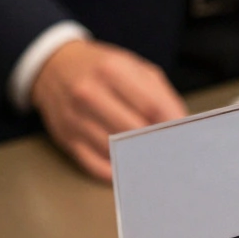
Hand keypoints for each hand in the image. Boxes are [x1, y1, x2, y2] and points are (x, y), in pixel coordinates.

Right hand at [31, 40, 187, 180]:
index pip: (152, 106)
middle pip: (134, 131)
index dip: (171, 125)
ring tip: (152, 159)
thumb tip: (180, 126)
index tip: (184, 136)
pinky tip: (130, 167)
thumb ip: (161, 95)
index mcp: (111, 70)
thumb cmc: (102, 69)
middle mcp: (88, 94)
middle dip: (155, 143)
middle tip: (170, 150)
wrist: (54, 66)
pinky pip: (96, 166)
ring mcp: (75, 119)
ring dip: (137, 159)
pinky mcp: (67, 139)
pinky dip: (117, 171)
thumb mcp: (134, 68)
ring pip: (116, 151)